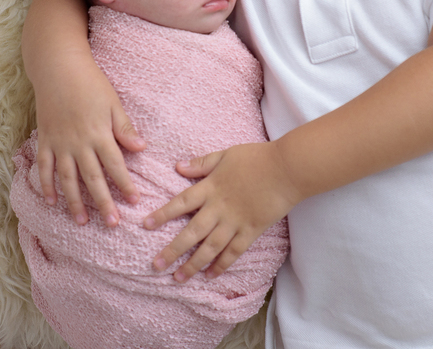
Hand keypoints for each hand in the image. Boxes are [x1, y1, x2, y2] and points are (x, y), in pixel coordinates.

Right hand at [35, 68, 145, 227]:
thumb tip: (142, 147)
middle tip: (112, 223)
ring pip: (67, 178)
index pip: (115, 165)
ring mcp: (59, 143)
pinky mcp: (45, 140)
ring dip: (74, 201)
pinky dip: (46, 185)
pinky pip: (44, 167)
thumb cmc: (90, 84)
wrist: (58, 69)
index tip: (135, 202)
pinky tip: (51, 201)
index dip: (125, 185)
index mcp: (99, 133)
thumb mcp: (113, 102)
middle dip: (103, 202)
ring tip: (82, 221)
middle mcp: (78, 143)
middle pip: (92, 178)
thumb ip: (124, 127)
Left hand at [142, 141, 298, 281]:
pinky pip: (234, 252)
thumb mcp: (225, 154)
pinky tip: (210, 275)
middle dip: (172, 250)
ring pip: (210, 248)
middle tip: (156, 265)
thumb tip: (177, 166)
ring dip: (193, 264)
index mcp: (210, 187)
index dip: (162, 214)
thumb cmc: (256, 158)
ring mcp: (235, 222)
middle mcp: (219, 208)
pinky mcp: (251, 231)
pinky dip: (222, 265)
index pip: (181, 203)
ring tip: (179, 277)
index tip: (145, 226)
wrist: (287, 169)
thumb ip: (201, 163)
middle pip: (191, 232)